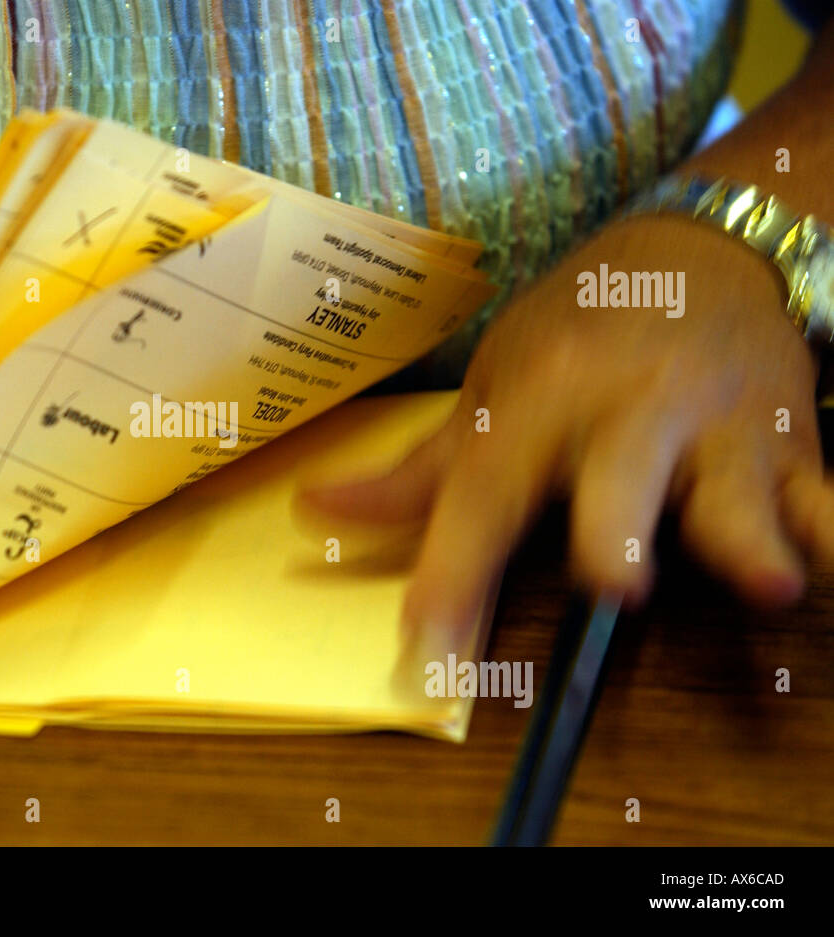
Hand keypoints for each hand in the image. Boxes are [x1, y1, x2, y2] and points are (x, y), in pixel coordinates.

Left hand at [297, 214, 833, 660]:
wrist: (703, 249)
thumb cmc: (579, 330)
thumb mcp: (492, 386)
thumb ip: (418, 471)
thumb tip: (313, 511)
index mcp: (540, 397)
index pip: (484, 494)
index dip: (453, 573)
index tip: (427, 649)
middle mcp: (627, 411)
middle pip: (618, 477)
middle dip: (617, 526)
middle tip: (616, 581)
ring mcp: (715, 427)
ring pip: (736, 487)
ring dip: (750, 535)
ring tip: (773, 580)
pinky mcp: (790, 445)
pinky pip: (822, 494)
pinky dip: (831, 528)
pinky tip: (827, 554)